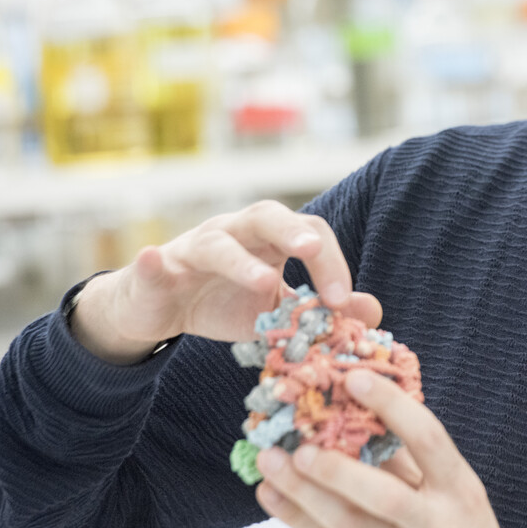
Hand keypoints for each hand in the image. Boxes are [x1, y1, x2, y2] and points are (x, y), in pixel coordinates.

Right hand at [70, 200, 381, 363]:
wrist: (161, 311)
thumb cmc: (226, 301)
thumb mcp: (277, 311)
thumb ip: (319, 309)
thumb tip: (372, 311)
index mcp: (270, 239)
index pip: (310, 235)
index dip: (330, 263)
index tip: (342, 302)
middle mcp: (235, 233)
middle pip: (266, 216)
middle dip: (291, 231)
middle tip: (311, 252)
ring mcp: (194, 248)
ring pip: (217, 243)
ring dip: (239, 261)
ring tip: (262, 282)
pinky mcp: (156, 272)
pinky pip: (154, 263)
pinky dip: (154, 261)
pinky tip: (153, 257)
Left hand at [255, 369, 519, 527]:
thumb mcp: (458, 492)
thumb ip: (414, 456)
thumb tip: (362, 410)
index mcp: (460, 490)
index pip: (428, 439)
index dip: (392, 406)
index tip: (354, 379)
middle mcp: (435, 526)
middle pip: (383, 496)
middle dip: (336, 468)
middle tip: (299, 444)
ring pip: (346, 527)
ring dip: (302, 493)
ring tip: (271, 462)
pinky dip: (297, 519)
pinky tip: (273, 495)